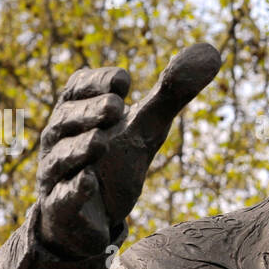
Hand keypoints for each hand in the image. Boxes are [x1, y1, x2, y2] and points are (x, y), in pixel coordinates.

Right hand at [36, 44, 221, 258]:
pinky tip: (89, 182)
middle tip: (116, 107)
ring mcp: (56, 173)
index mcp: (76, 110)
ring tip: (101, 143)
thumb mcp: (146, 126)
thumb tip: (212, 50)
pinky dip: (76, 189)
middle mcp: (59, 138)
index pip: (78, 87)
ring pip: (63, 157)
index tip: (125, 82)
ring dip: (80, 148)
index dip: (98, 81)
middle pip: (68, 118)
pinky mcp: (61, 207)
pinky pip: (65, 197)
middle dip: (91, 112)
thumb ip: (172, 92)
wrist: (94, 218)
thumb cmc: (115, 162)